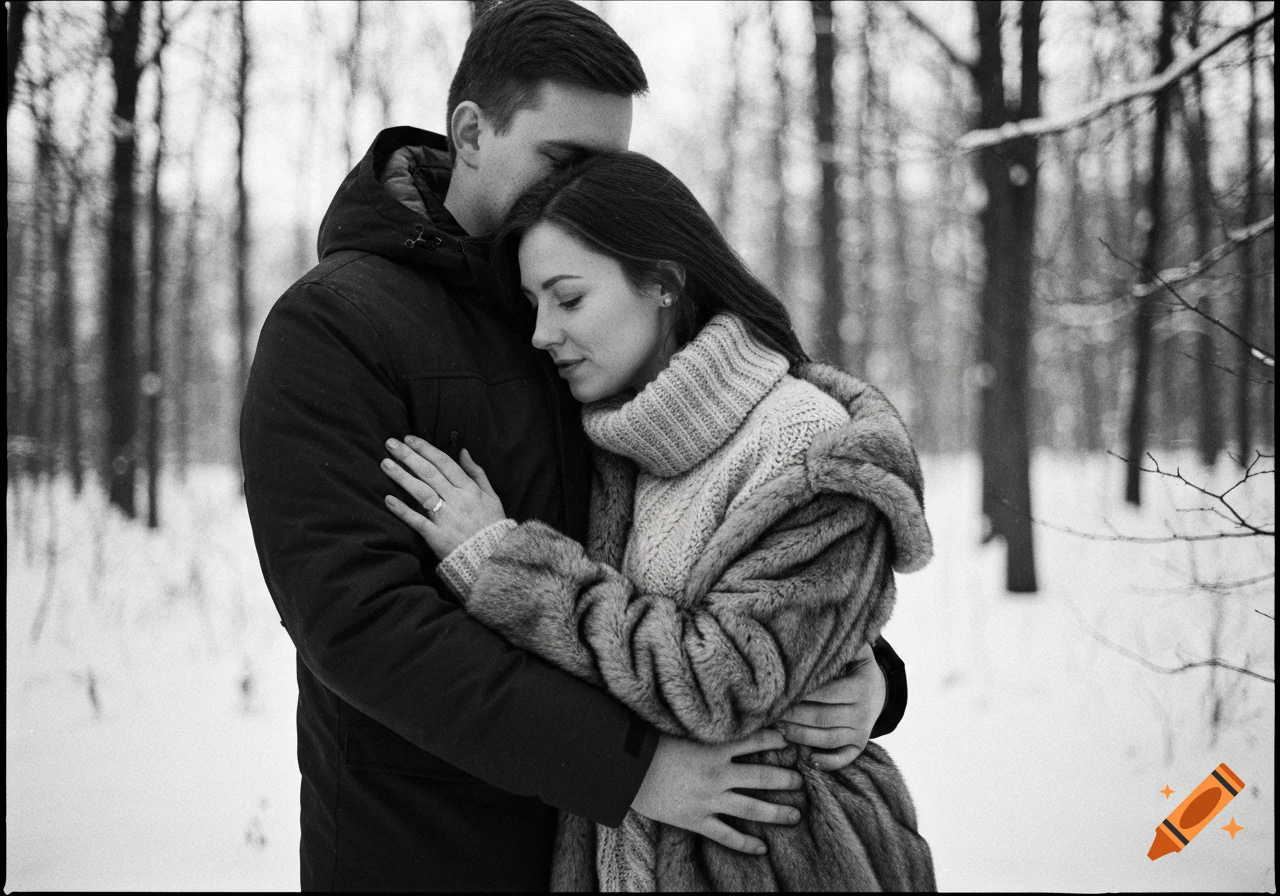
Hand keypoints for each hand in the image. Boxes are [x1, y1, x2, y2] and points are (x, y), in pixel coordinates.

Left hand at [381, 436, 506, 557]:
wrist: (494, 559)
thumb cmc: (492, 526)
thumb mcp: (492, 496)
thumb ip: (477, 473)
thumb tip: (463, 452)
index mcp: (470, 489)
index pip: (444, 463)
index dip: (426, 449)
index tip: (409, 439)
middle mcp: (457, 500)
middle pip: (429, 474)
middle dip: (409, 456)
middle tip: (390, 444)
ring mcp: (446, 519)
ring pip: (421, 492)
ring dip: (402, 477)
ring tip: (385, 464)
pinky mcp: (437, 537)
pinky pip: (417, 521)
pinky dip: (403, 510)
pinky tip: (388, 499)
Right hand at [630, 729, 801, 854]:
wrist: (624, 768)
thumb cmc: (648, 742)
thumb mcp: (680, 727)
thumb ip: (705, 727)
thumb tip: (722, 716)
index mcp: (714, 748)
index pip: (756, 741)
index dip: (775, 740)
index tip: (789, 740)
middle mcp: (717, 775)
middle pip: (762, 778)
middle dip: (785, 779)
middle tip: (801, 781)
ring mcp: (708, 800)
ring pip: (752, 809)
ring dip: (777, 812)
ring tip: (795, 814)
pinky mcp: (696, 820)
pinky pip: (726, 836)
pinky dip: (746, 844)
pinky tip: (762, 848)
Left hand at [777, 641, 884, 770]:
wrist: (881, 692)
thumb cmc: (857, 669)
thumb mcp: (858, 653)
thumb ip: (846, 644)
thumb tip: (826, 625)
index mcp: (861, 687)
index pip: (827, 693)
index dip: (802, 694)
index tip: (780, 692)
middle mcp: (863, 712)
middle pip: (823, 717)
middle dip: (795, 716)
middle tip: (770, 712)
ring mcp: (861, 731)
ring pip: (828, 739)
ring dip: (802, 736)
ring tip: (779, 729)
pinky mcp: (859, 746)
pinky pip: (844, 758)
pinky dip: (827, 762)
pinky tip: (808, 760)